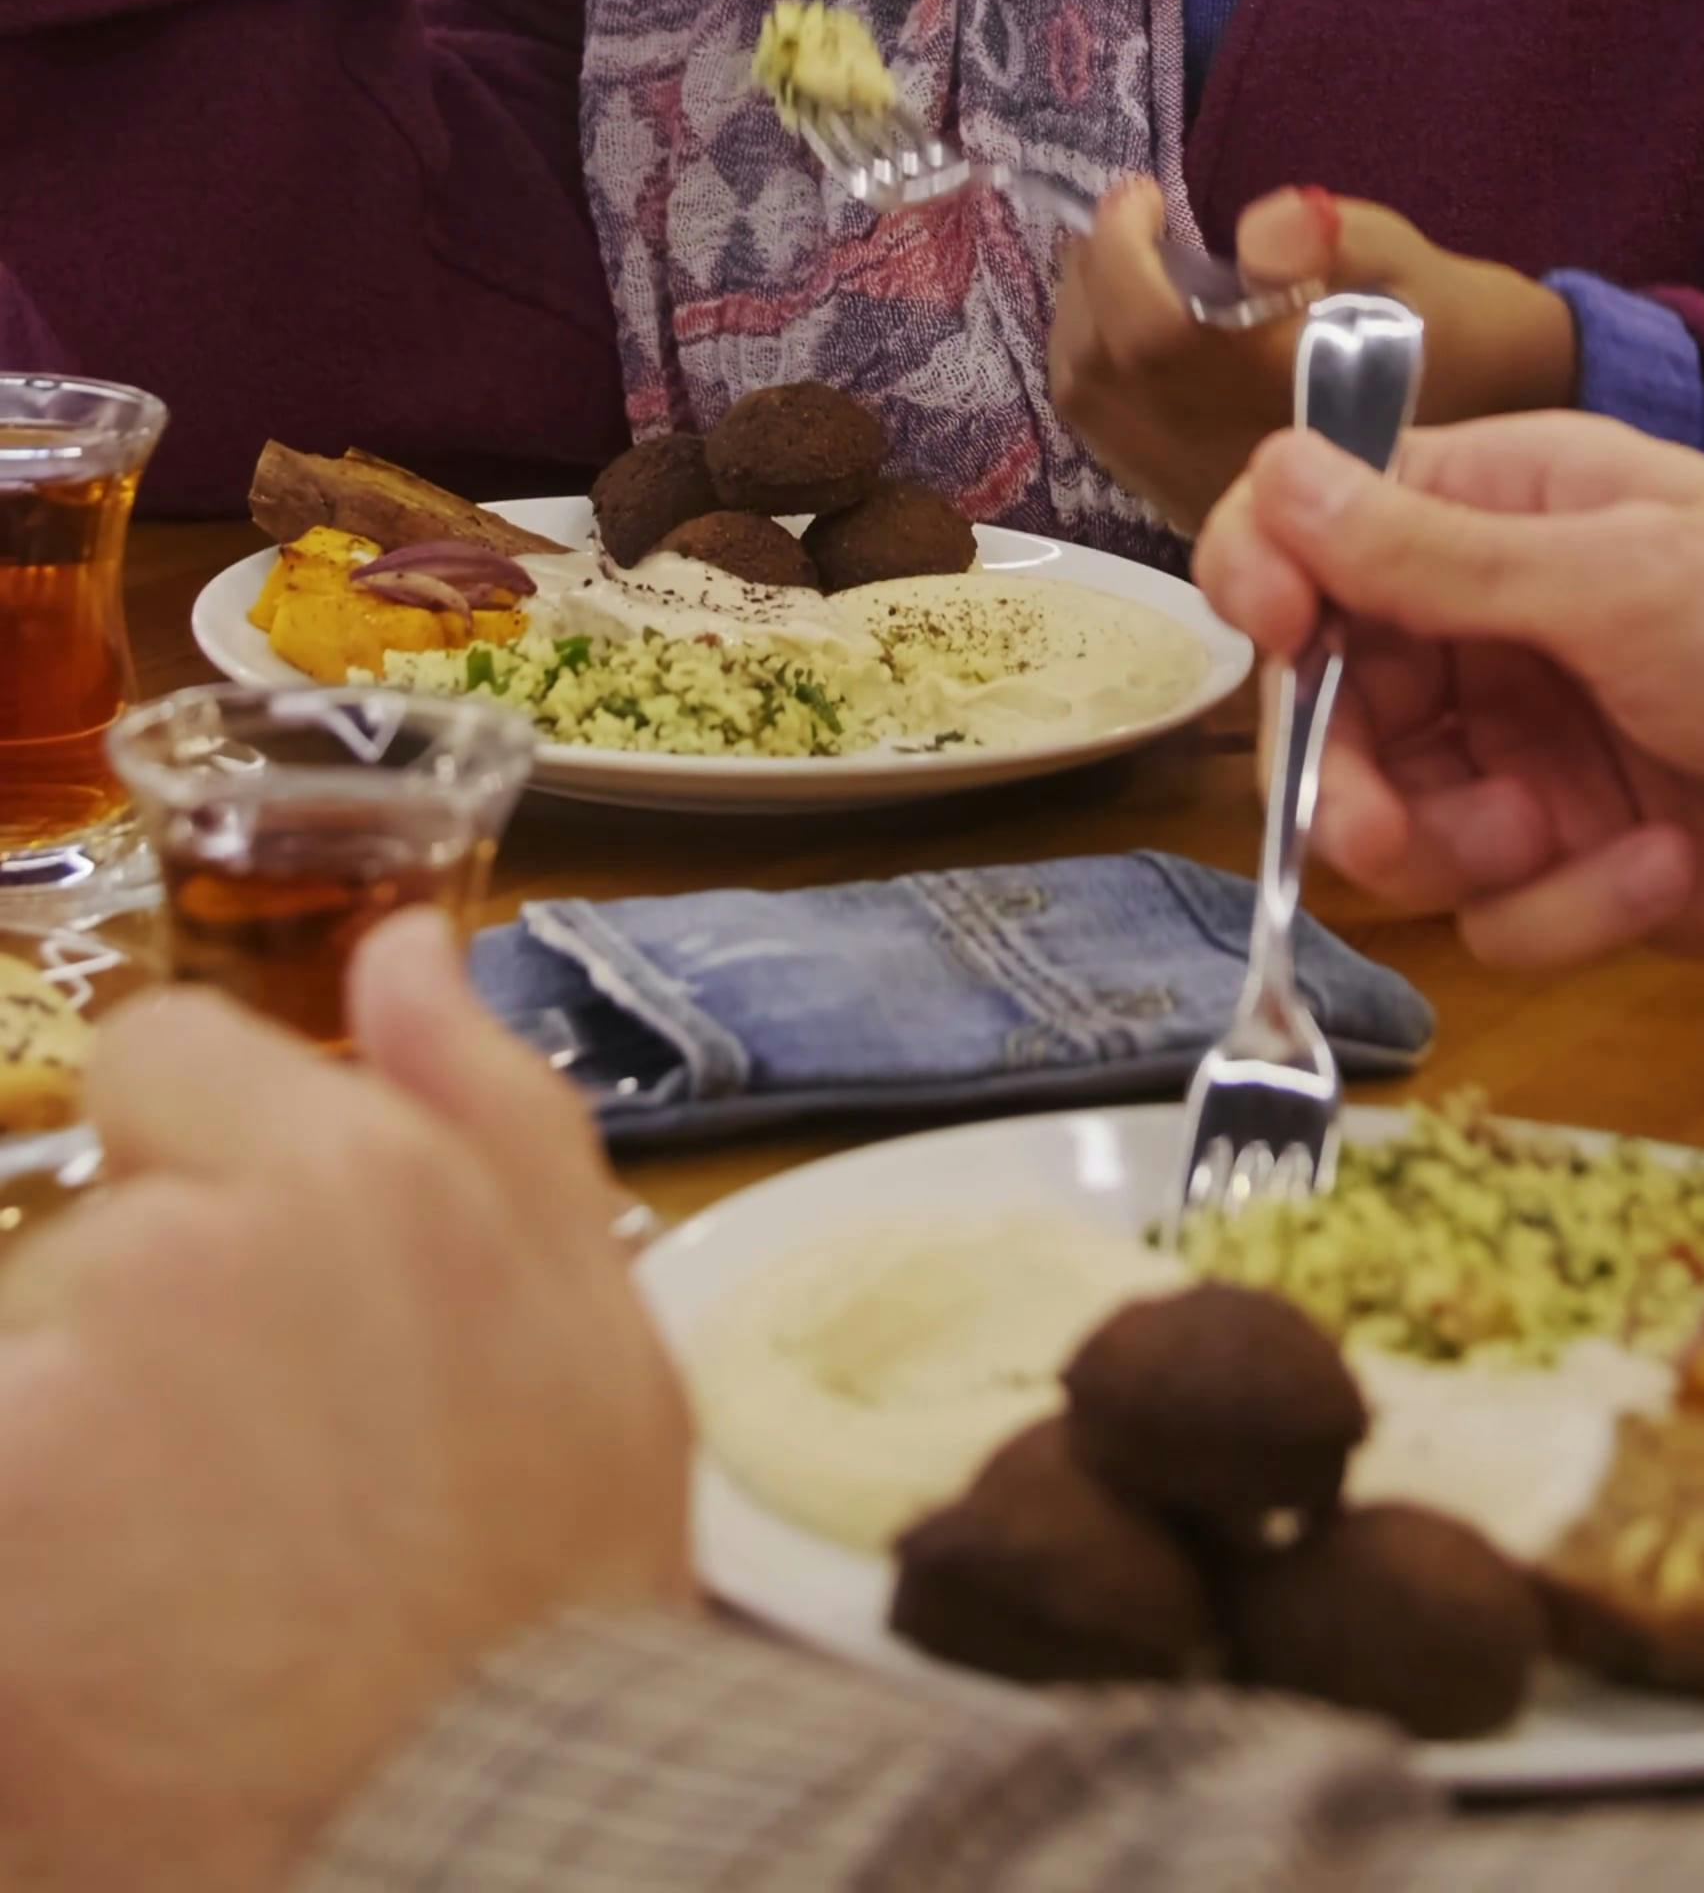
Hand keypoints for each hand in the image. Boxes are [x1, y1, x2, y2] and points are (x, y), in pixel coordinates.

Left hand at [0, 910, 690, 1892]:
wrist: (483, 1840)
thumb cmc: (554, 1605)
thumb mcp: (596, 1325)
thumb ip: (486, 1102)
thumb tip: (402, 948)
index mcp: (350, 1169)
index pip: (162, 1049)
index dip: (196, 1151)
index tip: (240, 1272)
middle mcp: (183, 1248)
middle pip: (88, 1233)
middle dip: (139, 1334)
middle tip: (241, 1487)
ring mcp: (59, 1391)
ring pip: (26, 1366)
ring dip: (72, 1456)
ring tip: (180, 1587)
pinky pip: (9, 1483)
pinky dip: (37, 1555)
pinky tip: (114, 1637)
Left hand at [1050, 182, 1575, 538]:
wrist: (1504, 446)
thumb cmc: (1460, 332)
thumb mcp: (1410, 260)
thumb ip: (1331, 238)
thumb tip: (1256, 233)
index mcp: (1285, 400)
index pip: (1154, 335)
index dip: (1122, 254)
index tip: (1148, 193)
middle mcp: (1230, 463)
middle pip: (1099, 373)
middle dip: (1091, 278)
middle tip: (1129, 219)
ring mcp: (1210, 496)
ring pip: (1091, 411)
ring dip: (1082, 322)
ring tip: (1121, 260)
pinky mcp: (1202, 509)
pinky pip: (1110, 438)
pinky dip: (1098, 368)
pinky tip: (1134, 325)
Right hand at [1195, 414, 1703, 967]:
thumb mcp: (1612, 579)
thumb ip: (1431, 554)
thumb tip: (1275, 478)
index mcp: (1495, 507)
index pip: (1314, 522)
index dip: (1266, 573)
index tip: (1271, 632)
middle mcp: (1485, 625)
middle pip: (1324, 700)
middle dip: (1344, 772)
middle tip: (1380, 827)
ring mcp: (1519, 749)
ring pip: (1388, 820)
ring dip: (1462, 847)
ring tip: (1559, 836)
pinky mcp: (1565, 864)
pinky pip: (1489, 909)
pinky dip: (1568, 903)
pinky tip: (1662, 867)